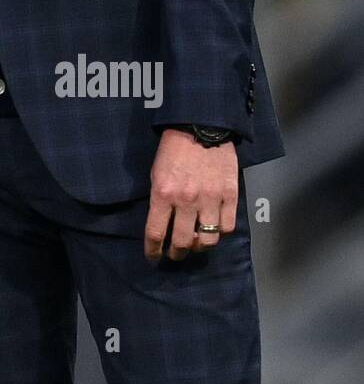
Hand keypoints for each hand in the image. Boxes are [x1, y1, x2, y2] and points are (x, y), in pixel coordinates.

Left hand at [144, 128, 238, 261]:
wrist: (200, 126)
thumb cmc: (173, 149)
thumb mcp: (156, 173)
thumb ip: (159, 199)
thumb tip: (163, 223)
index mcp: (163, 193)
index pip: (156, 233)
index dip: (153, 250)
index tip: (153, 257)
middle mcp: (186, 201)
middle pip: (182, 242)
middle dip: (176, 253)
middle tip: (175, 254)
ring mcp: (210, 199)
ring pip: (208, 240)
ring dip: (200, 247)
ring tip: (196, 244)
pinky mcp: (230, 195)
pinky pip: (227, 227)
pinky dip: (220, 233)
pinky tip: (214, 230)